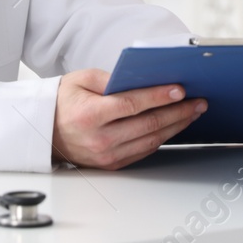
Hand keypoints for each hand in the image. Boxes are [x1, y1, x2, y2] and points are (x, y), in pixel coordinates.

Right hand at [52, 69, 206, 169]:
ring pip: (151, 140)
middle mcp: (99, 139)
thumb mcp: (80, 79)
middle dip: (178, 111)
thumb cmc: (63, 102)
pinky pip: (145, 151)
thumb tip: (141, 79)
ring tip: (193, 112)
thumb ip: (110, 78)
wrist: (44, 132)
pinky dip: (163, 138)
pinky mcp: (112, 164)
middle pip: (148, 124)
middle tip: (198, 101)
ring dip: (176, 126)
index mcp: (90, 115)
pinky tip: (175, 126)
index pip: (132, 105)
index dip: (159, 97)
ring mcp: (107, 155)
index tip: (180, 90)